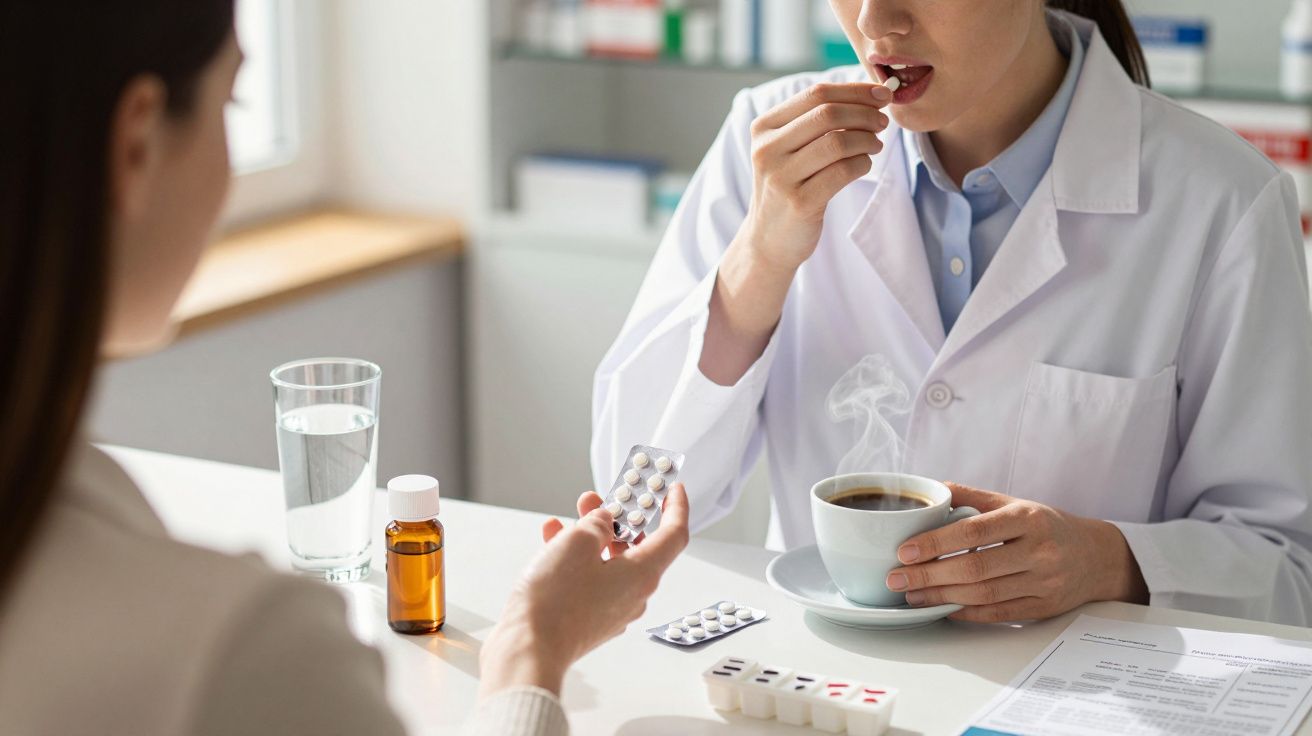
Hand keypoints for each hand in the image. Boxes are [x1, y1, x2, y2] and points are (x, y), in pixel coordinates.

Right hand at [478, 484, 689, 696]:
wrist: (528, 650)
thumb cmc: (555, 601)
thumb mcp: (577, 542)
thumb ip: (596, 523)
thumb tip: (603, 522)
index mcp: (642, 575)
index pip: (673, 535)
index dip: (676, 507)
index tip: (673, 489)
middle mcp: (633, 594)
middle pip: (636, 547)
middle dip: (616, 518)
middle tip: (599, 498)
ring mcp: (611, 609)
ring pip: (608, 562)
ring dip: (589, 536)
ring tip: (567, 516)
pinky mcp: (589, 618)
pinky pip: (589, 579)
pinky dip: (575, 558)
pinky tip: (551, 541)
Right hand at [702, 83, 891, 384]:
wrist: (769, 241)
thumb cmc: (788, 187)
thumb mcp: (789, 149)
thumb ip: (816, 121)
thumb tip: (869, 93)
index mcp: (763, 128)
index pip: (815, 94)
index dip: (855, 91)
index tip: (882, 94)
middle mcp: (767, 150)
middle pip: (827, 114)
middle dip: (865, 113)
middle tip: (883, 121)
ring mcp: (781, 177)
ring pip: (837, 141)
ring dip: (867, 139)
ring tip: (876, 144)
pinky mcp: (799, 202)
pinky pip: (843, 172)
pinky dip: (862, 163)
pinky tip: (865, 165)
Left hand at [883, 483, 1147, 623]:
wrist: (1096, 556)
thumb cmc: (1046, 525)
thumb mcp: (1013, 502)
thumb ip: (971, 496)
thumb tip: (930, 490)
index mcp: (1027, 519)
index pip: (974, 532)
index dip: (936, 543)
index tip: (904, 550)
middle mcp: (1038, 552)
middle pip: (975, 568)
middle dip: (929, 575)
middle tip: (896, 578)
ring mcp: (1044, 583)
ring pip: (984, 594)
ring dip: (941, 597)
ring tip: (911, 594)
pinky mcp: (1044, 608)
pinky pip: (998, 614)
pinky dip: (966, 612)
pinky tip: (942, 608)